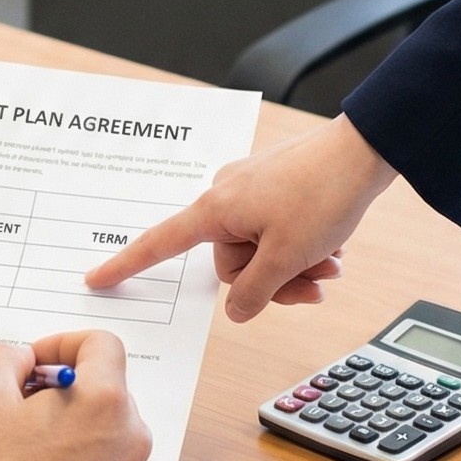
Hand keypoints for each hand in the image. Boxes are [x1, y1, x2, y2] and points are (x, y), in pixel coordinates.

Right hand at [0, 332, 149, 460]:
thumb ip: (3, 358)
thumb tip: (22, 357)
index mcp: (104, 400)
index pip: (101, 344)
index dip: (63, 344)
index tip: (35, 365)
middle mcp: (131, 436)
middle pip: (104, 391)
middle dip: (64, 393)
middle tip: (20, 412)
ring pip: (106, 435)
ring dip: (73, 433)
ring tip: (28, 456)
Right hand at [85, 116, 394, 322]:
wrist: (365, 150)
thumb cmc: (323, 194)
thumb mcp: (286, 257)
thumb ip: (255, 291)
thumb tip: (237, 310)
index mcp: (216, 209)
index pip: (159, 244)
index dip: (127, 264)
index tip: (96, 278)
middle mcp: (226, 195)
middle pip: (233, 264)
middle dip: (274, 281)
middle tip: (313, 285)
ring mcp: (253, 189)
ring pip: (261, 251)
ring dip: (295, 267)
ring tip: (331, 264)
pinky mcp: (277, 187)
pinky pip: (277, 231)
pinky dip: (303, 248)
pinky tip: (332, 249)